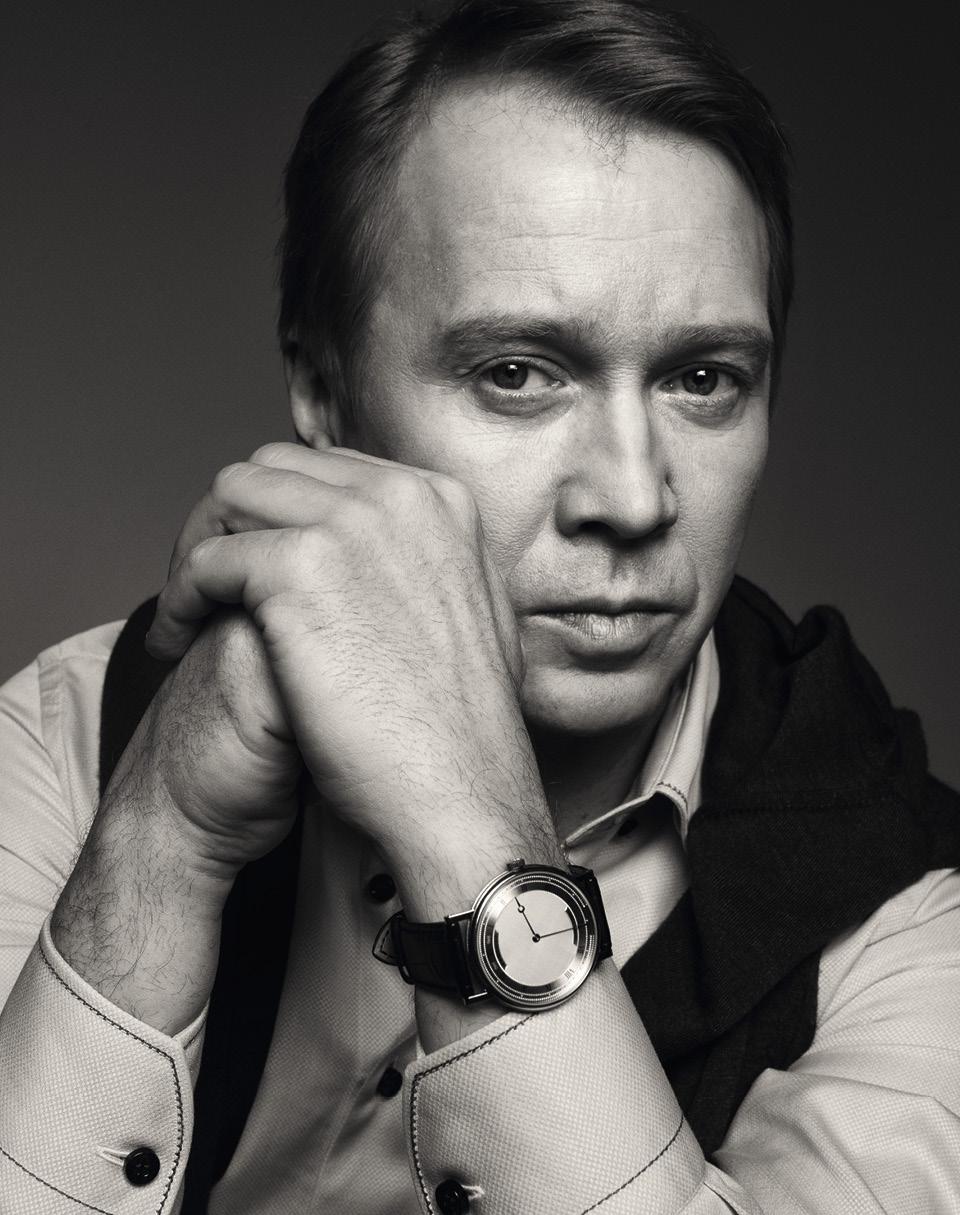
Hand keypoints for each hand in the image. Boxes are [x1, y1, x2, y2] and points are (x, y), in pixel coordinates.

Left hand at [146, 443, 553, 880]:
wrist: (462, 787)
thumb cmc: (460, 729)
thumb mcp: (473, 617)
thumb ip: (427, 567)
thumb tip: (388, 560)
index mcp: (440, 500)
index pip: (327, 469)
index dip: (276, 514)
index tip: (254, 566)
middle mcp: (399, 494)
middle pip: (273, 467)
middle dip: (231, 518)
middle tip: (207, 584)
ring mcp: (351, 524)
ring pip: (232, 495)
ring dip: (198, 546)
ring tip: (187, 610)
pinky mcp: (300, 567)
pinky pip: (207, 558)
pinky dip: (180, 598)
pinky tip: (177, 642)